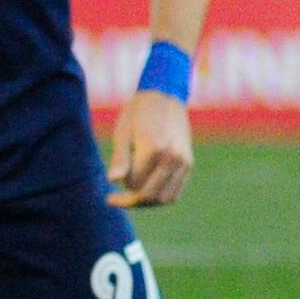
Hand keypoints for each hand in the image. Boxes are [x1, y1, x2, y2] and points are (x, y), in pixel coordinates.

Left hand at [107, 89, 193, 207]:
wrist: (165, 96)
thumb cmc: (138, 113)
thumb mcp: (123, 132)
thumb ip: (120, 158)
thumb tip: (113, 180)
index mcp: (155, 148)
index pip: (135, 185)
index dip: (121, 190)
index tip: (110, 188)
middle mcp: (173, 157)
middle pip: (150, 196)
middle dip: (131, 201)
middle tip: (116, 198)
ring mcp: (183, 161)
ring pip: (165, 198)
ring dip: (147, 202)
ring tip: (131, 195)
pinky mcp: (189, 163)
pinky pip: (175, 192)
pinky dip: (161, 197)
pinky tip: (146, 190)